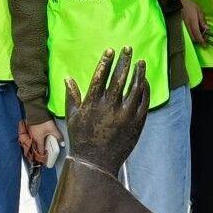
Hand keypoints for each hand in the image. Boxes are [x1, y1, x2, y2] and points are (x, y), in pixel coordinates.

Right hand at [23, 118, 61, 168]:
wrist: (36, 113)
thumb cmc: (44, 122)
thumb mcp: (53, 129)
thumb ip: (58, 136)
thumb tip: (62, 144)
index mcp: (38, 139)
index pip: (40, 150)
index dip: (42, 154)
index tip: (44, 158)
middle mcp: (33, 138)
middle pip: (34, 147)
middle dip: (37, 151)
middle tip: (39, 155)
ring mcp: (30, 133)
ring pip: (32, 142)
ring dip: (34, 145)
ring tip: (37, 148)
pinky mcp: (29, 128)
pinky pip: (30, 136)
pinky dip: (32, 139)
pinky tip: (35, 138)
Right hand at [62, 49, 149, 174]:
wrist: (95, 163)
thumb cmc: (81, 139)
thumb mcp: (73, 117)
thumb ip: (72, 96)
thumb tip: (67, 78)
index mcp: (92, 104)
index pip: (100, 77)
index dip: (106, 62)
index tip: (111, 50)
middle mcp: (109, 108)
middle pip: (119, 79)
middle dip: (124, 61)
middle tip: (128, 48)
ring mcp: (125, 116)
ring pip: (135, 89)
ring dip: (138, 73)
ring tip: (141, 62)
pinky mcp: (136, 123)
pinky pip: (143, 102)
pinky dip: (145, 90)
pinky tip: (144, 81)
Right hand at [178, 0, 211, 47]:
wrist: (178, 2)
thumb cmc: (189, 5)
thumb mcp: (198, 10)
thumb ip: (202, 20)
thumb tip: (206, 28)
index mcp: (193, 22)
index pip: (197, 34)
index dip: (201, 40)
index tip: (205, 45)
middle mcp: (188, 26)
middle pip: (193, 37)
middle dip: (199, 40)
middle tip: (204, 39)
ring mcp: (184, 26)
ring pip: (190, 35)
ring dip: (196, 37)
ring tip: (201, 34)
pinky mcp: (183, 25)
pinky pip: (188, 32)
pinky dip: (193, 34)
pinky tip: (196, 30)